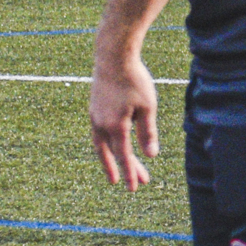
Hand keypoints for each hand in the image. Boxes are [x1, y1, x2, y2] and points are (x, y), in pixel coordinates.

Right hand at [90, 56, 157, 188]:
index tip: (134, 188)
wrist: (112, 57)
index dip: (130, 173)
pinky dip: (107, 144)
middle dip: (123, 170)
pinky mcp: (94, 109)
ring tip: (120, 169)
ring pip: (101, 145)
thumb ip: (147, 132)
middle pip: (111, 154)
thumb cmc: (134, 80)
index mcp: (114, 126)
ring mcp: (94, 116)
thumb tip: (150, 155)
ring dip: (112, 159)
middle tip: (135, 186)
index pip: (124, 156)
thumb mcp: (148, 107)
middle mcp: (100, 124)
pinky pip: (99, 134)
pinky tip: (116, 145)